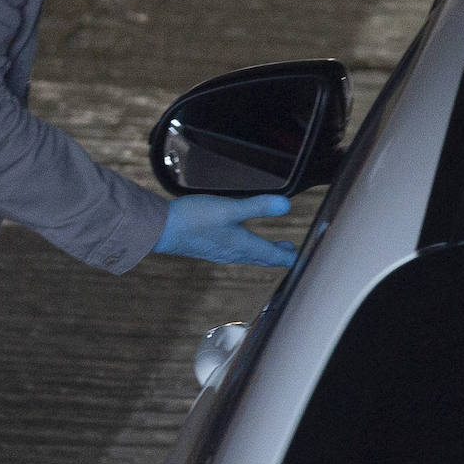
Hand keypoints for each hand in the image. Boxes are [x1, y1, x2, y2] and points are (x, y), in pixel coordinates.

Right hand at [155, 194, 297, 266]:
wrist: (161, 229)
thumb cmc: (194, 219)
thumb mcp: (229, 208)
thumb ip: (258, 206)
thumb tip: (287, 206)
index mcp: (243, 246)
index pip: (274, 256)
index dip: (290, 257)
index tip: (302, 256)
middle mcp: (234, 253)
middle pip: (262, 257)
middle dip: (278, 255)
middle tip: (290, 251)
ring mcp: (220, 252)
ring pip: (248, 255)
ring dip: (262, 251)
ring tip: (269, 246)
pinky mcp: (209, 247)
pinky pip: (234, 251)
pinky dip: (245, 248)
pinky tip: (238, 239)